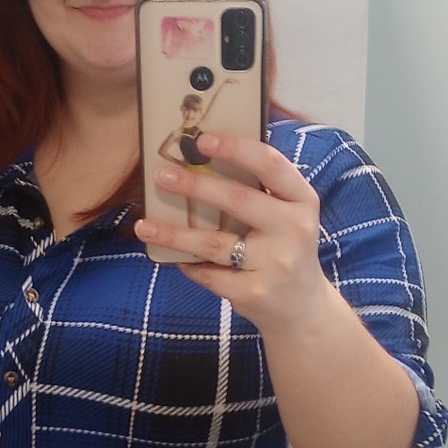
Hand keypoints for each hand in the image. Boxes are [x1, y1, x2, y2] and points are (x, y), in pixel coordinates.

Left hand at [134, 132, 331, 334]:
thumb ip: (259, 192)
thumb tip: (199, 160)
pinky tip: (175, 259)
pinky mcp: (255, 292)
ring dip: (175, 234)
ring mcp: (276, 264)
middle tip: (162, 176)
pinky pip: (210, 275)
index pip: (270, 164)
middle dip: (195, 185)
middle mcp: (295, 229)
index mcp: (302, 200)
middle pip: (238, 200)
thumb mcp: (287, 216)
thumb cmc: (284, 250)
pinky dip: (190, 265)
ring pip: (214, 243)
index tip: (202, 139)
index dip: (236, 148)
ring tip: (144, 226)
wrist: (303, 308)